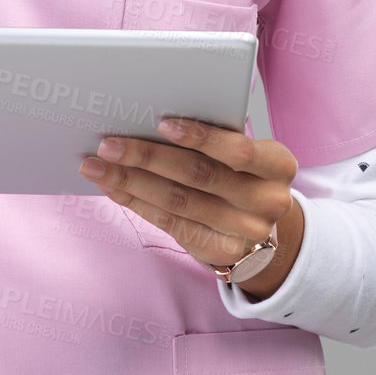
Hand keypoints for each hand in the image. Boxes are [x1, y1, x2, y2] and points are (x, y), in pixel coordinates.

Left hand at [77, 117, 297, 275]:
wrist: (264, 225)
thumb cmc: (245, 174)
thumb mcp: (247, 153)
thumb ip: (215, 139)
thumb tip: (150, 120)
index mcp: (278, 165)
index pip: (238, 150)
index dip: (200, 137)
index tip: (161, 123)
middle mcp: (267, 201)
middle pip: (199, 176)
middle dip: (148, 157)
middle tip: (108, 143)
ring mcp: (246, 233)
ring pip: (178, 203)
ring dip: (131, 181)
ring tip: (97, 166)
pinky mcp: (221, 254)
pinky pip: (172, 225)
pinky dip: (138, 203)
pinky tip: (114, 188)